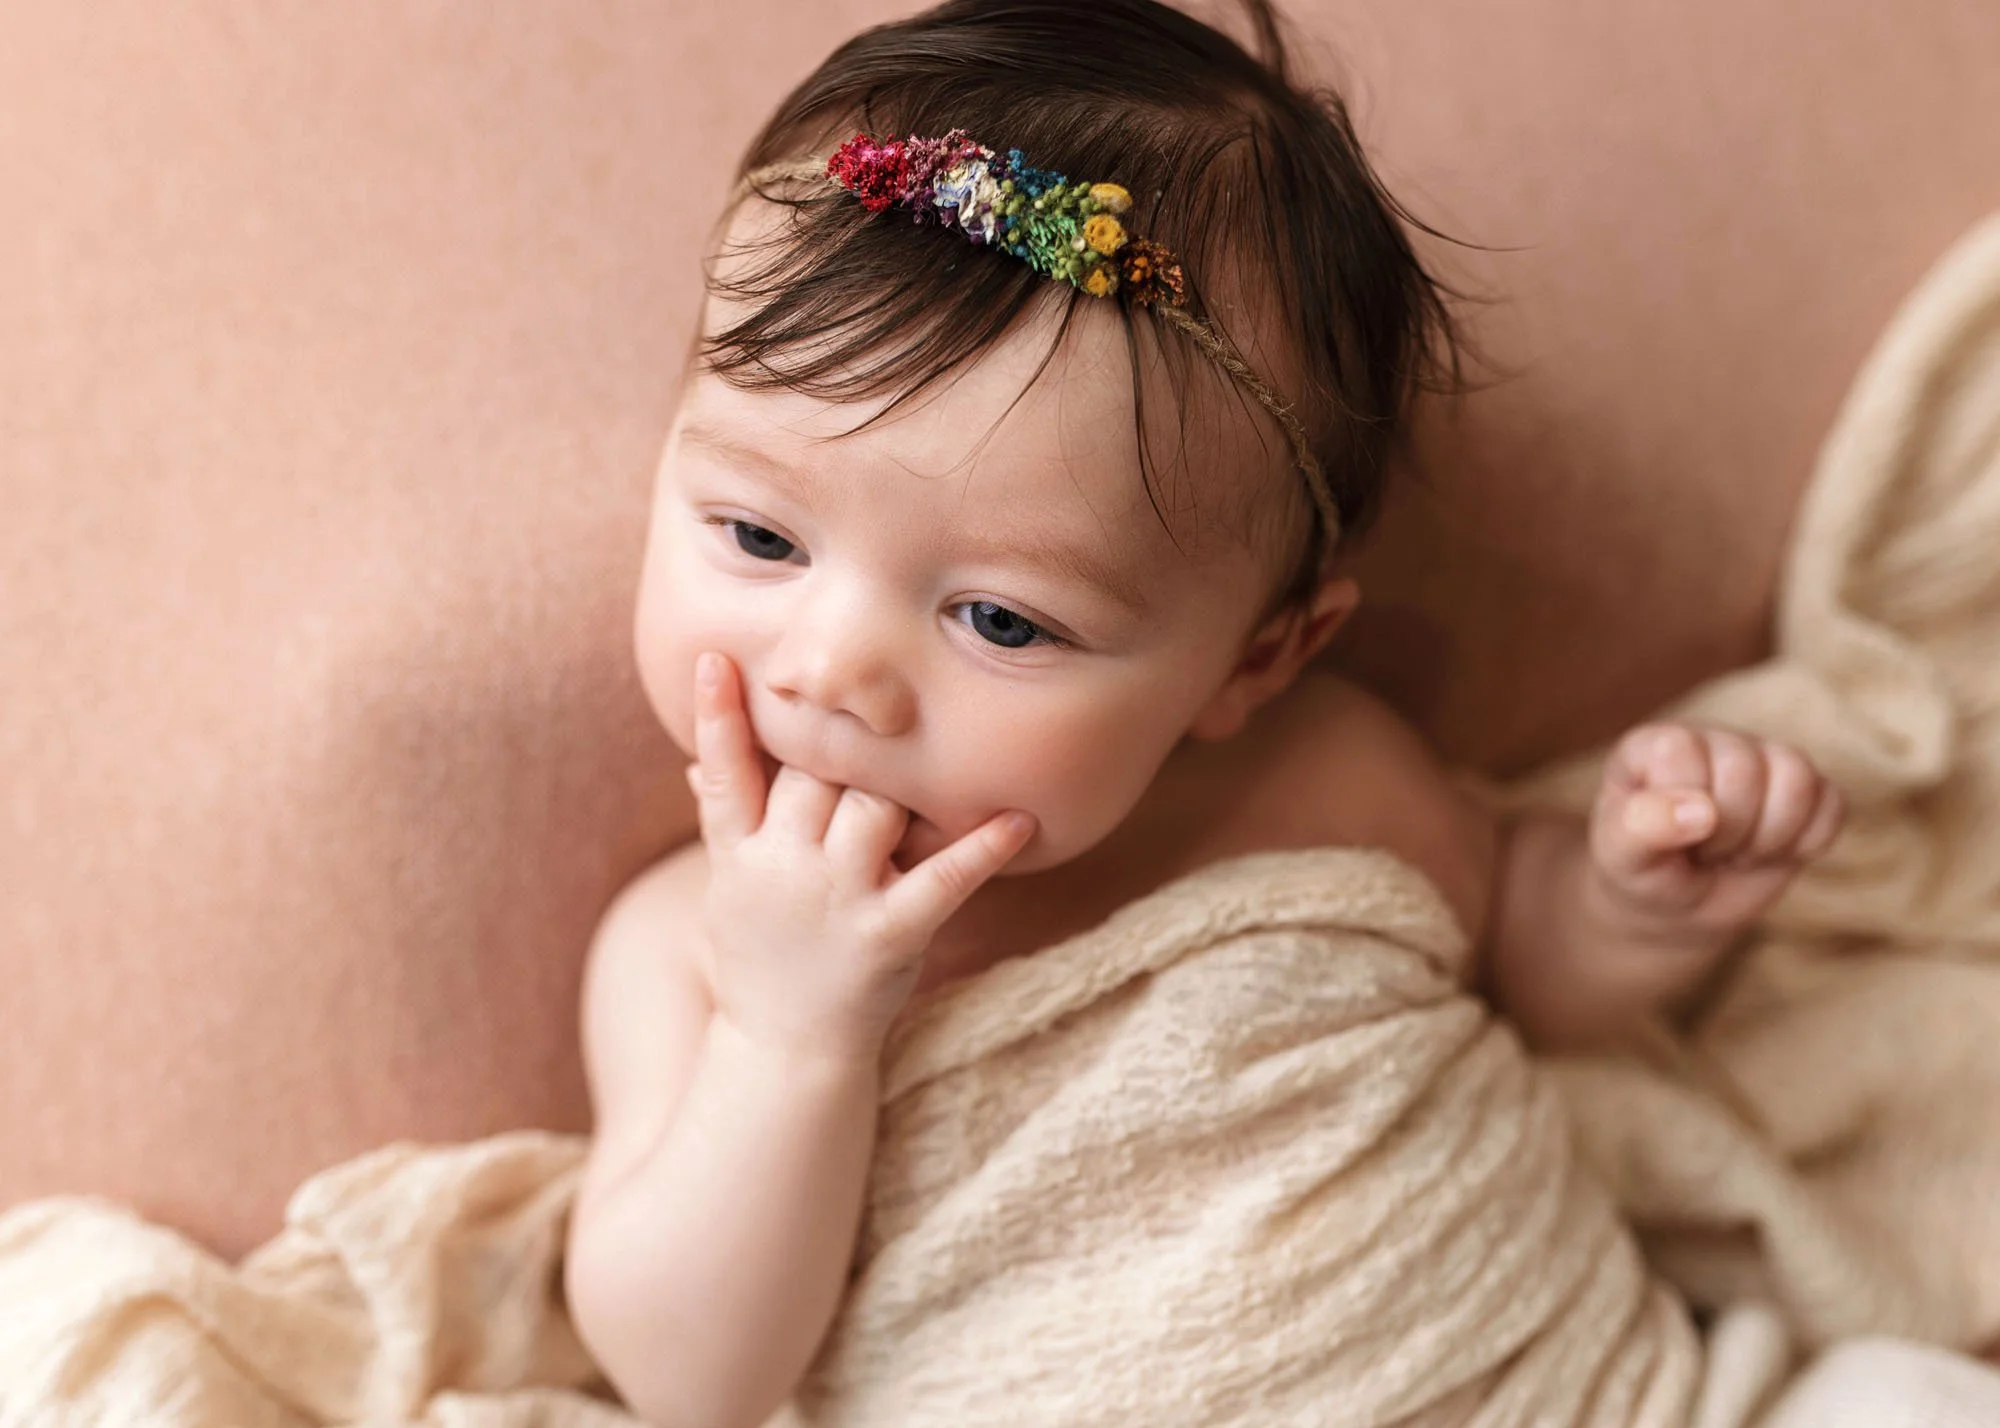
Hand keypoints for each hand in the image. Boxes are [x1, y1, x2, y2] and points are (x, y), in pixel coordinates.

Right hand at [687, 651, 1035, 1060]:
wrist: (783, 1054)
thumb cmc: (763, 959)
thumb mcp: (728, 891)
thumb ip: (727, 823)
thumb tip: (698, 764)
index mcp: (738, 853)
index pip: (724, 772)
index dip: (717, 716)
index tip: (715, 659)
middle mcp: (782, 869)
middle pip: (813, 773)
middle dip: (841, 746)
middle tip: (871, 719)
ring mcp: (837, 900)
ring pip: (872, 807)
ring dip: (900, 786)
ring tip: (932, 762)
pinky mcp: (889, 934)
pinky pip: (943, 879)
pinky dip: (983, 848)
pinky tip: (1019, 818)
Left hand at [1589, 722, 1845, 936]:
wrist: (1679, 908)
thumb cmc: (1643, 873)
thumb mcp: (1622, 859)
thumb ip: (1640, 829)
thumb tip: (1699, 811)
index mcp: (1655, 744)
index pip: (1682, 754)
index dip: (1682, 812)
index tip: (1668, 839)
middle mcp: (1712, 740)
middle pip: (1746, 769)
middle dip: (1727, 832)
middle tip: (1704, 851)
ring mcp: (1764, 759)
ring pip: (1797, 778)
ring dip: (1768, 838)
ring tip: (1735, 851)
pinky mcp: (1808, 789)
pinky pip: (1833, 805)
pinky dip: (1805, 844)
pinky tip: (1769, 852)